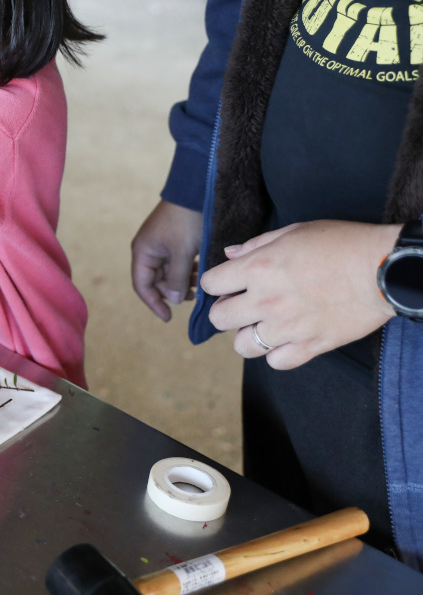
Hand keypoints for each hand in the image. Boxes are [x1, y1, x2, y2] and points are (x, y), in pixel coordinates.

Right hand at [131, 200, 202, 320]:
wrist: (196, 192)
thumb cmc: (186, 222)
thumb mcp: (182, 253)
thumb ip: (177, 279)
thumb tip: (174, 301)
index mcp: (143, 252)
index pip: (142, 285)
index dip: (154, 303)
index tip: (169, 317)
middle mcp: (149, 249)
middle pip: (155, 280)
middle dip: (172, 291)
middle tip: (193, 297)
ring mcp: (161, 244)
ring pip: (168, 272)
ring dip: (182, 281)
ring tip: (200, 286)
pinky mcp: (173, 240)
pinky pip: (177, 262)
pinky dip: (188, 270)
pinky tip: (201, 272)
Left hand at [200, 220, 397, 368]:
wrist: (384, 269)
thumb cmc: (341, 243)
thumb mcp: (294, 231)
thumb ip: (257, 244)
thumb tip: (230, 254)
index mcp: (257, 269)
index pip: (210, 284)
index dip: (216, 283)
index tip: (227, 283)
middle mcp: (265, 301)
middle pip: (219, 319)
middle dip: (225, 311)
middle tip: (242, 305)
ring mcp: (287, 327)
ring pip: (243, 346)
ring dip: (248, 336)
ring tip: (263, 325)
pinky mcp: (311, 346)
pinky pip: (277, 362)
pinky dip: (277, 354)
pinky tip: (286, 340)